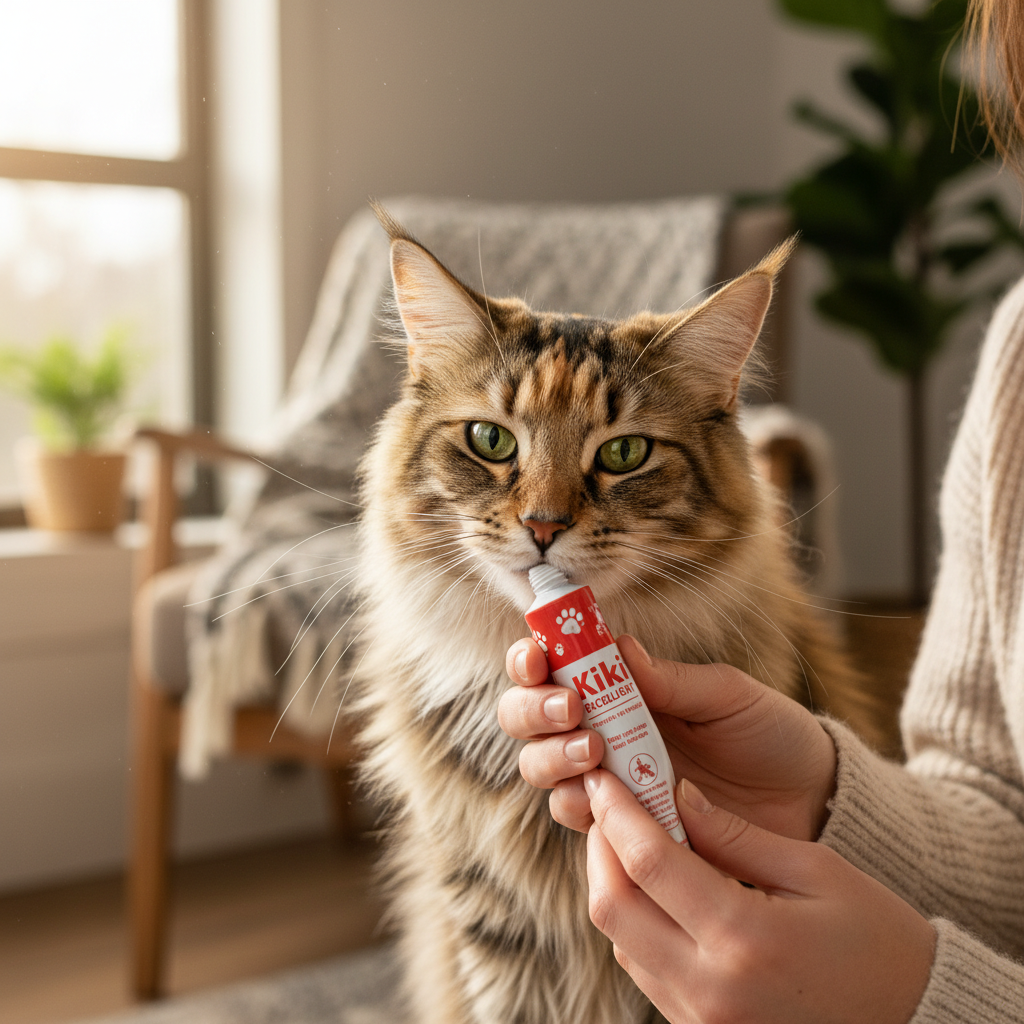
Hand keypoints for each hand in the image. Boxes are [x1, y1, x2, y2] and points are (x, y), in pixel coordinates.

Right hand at [499, 636, 836, 841]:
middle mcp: (600, 730)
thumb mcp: (729, 696)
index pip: (552, 666)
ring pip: (539, 767)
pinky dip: (578, 805)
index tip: (539, 657)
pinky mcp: (620, 828)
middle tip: (571, 710)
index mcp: (620, 687)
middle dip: (532, 710)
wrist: (810, 805)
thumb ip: (672, 680)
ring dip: (551, 756)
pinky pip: (575, 817)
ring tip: (595, 752)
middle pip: (525, 717)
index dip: (530, 659)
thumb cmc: (770, 736)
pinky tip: (606, 800)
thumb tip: (618, 647)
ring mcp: (606, 781)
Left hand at [586, 769, 935, 1023]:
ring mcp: (702, 1020)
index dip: (617, 813)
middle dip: (600, 846)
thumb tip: (675, 794)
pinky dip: (635, 920)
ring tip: (629, 835)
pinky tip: (653, 885)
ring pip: (619, 939)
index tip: (604, 777)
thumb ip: (734, 833)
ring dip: (612, 882)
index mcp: (744, 939)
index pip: (648, 864)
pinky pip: (642, 968)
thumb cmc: (877, 939)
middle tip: (610, 802)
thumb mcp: (815, 869)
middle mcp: (710, 989)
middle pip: (612, 906)